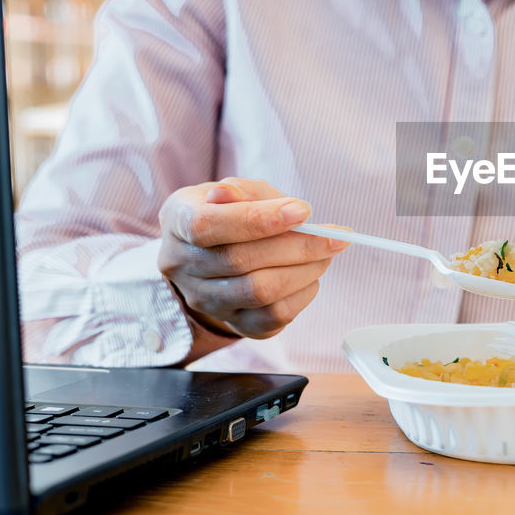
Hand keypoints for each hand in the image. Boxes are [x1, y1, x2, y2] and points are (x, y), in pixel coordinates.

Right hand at [158, 177, 348, 338]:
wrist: (211, 252)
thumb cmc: (229, 213)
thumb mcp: (235, 190)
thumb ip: (251, 193)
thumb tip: (283, 206)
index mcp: (178, 222)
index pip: (209, 225)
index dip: (258, 219)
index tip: (303, 210)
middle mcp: (182, 266)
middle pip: (240, 261)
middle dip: (298, 246)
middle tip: (336, 235)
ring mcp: (205, 300)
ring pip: (260, 293)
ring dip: (306, 270)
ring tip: (327, 252)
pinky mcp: (234, 324)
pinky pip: (274, 317)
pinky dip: (303, 294)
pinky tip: (311, 274)